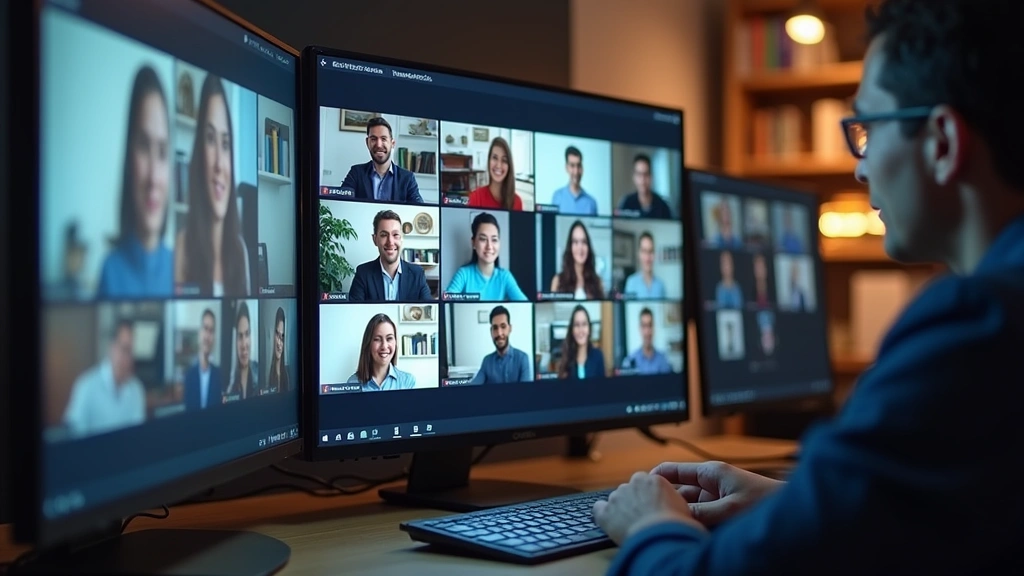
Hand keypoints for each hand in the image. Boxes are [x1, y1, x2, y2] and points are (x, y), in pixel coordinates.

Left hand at [593, 471, 705, 544]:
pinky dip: (602, 514)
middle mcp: (632, 483)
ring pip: (616, 500)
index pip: (646, 483)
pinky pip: (598, 509)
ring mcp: (617, 497)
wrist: (660, 537)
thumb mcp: (681, 505)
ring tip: (630, 525)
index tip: (650, 506)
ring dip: (620, 509)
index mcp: (652, 479)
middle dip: (634, 502)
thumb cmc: (675, 524)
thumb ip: (669, 498)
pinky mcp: (605, 512)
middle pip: (630, 490)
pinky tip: (608, 522)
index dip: (648, 496)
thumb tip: (668, 504)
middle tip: (642, 518)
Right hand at [652, 460, 783, 526]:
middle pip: (679, 492)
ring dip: (683, 516)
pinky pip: (702, 517)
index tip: (638, 489)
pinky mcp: (725, 511)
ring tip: (670, 525)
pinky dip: (696, 524)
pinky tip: (689, 532)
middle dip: (667, 503)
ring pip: (690, 507)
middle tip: (651, 515)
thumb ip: (701, 512)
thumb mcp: (730, 509)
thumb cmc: (768, 501)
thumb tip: (677, 516)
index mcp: (711, 472)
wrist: (796, 513)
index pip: (674, 470)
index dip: (654, 478)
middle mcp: (712, 483)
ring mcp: (718, 498)